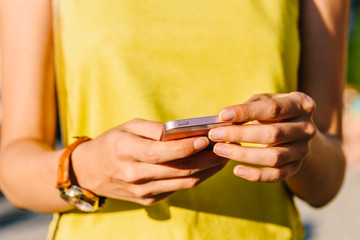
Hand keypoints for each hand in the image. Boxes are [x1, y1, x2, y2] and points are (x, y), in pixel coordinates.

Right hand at [71, 119, 226, 205]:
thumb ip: (155, 129)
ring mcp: (143, 191)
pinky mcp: (148, 200)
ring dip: (207, 170)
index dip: (187, 147)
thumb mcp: (128, 127)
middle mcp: (135, 175)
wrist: (90, 172)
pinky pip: (178, 188)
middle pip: (179, 170)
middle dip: (207, 158)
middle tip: (225, 146)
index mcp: (126, 151)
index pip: (161, 153)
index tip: (207, 138)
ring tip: (223, 157)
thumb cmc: (111, 143)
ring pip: (183, 182)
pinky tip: (207, 167)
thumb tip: (184, 131)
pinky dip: (195, 177)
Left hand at [209, 92, 316, 182]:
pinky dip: (256, 175)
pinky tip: (236, 170)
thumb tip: (223, 119)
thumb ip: (247, 107)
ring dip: (243, 155)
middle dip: (240, 135)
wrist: (293, 130)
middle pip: (273, 134)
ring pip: (274, 157)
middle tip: (215, 135)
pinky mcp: (296, 167)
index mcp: (301, 104)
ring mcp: (303, 150)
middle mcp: (307, 128)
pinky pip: (276, 175)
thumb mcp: (263, 101)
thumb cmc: (271, 111)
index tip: (223, 115)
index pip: (272, 108)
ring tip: (220, 150)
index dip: (246, 112)